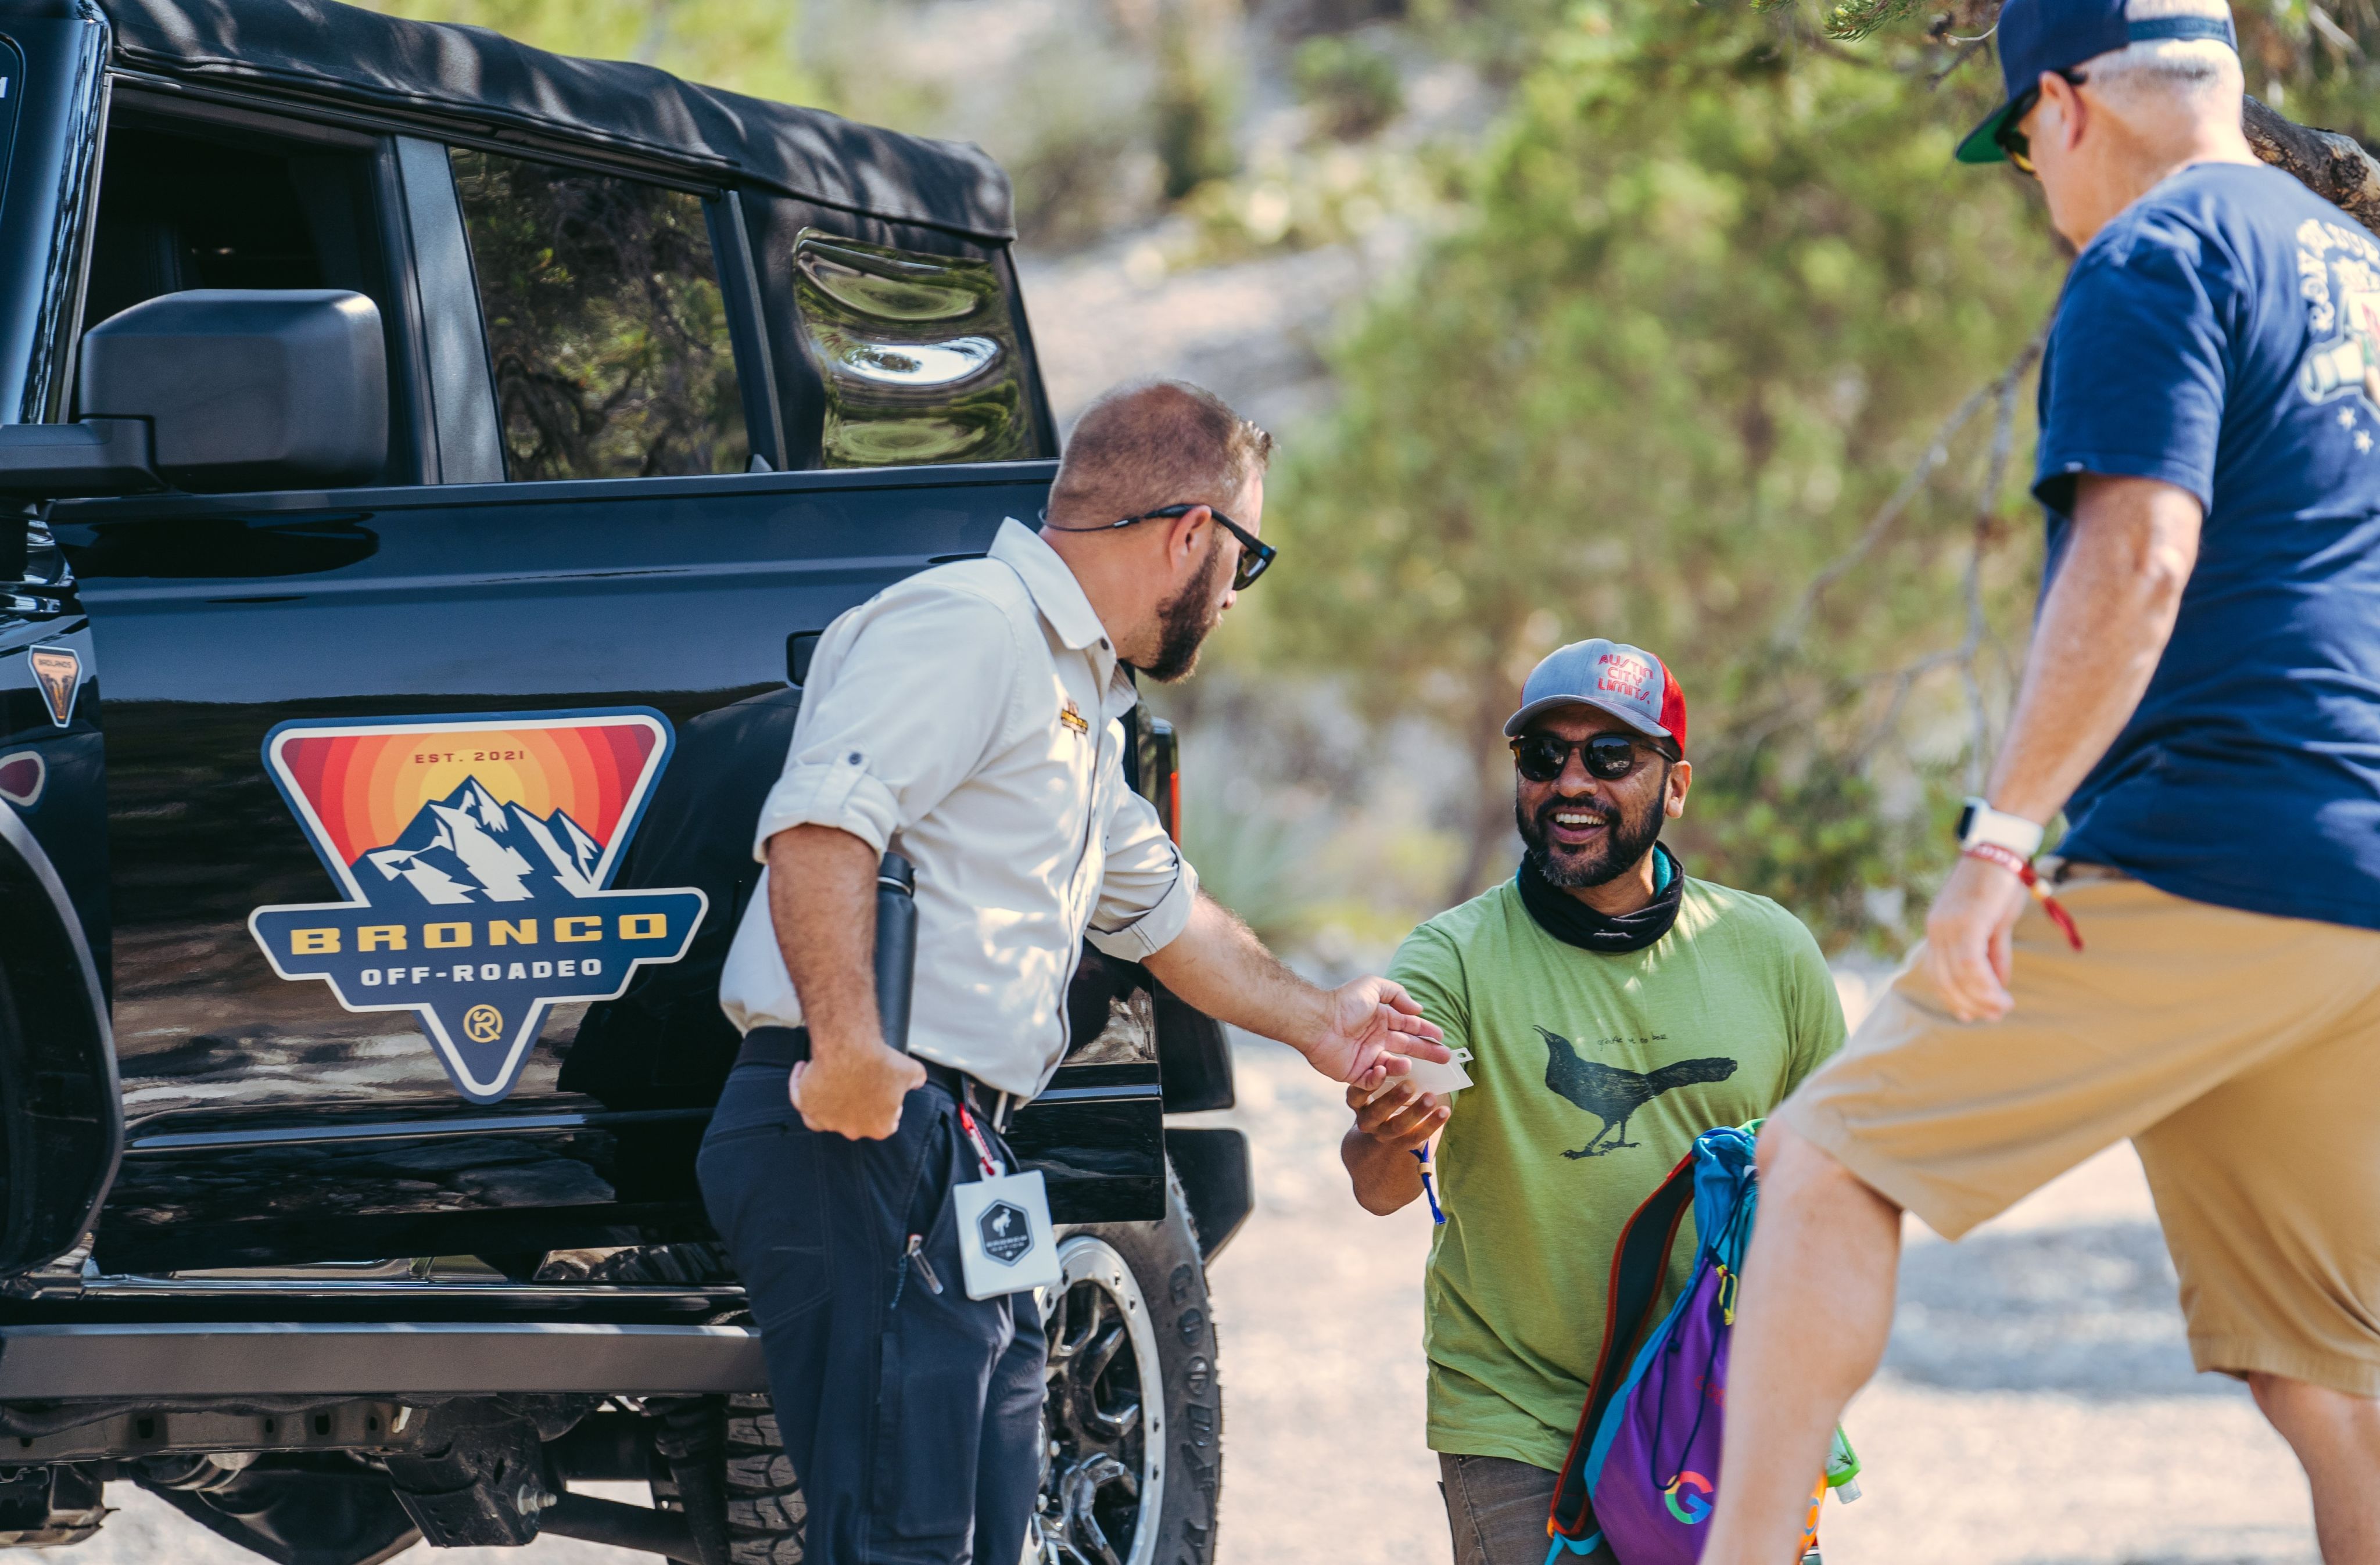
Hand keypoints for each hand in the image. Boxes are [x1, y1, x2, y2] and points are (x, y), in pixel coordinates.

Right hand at [789, 1037, 926, 1138]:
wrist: (850, 1050)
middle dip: (855, 1102)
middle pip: (853, 1120)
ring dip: (827, 1099)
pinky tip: (803, 1069)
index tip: (881, 1089)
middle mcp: (852, 1130)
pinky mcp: (806, 1105)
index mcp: (880, 1127)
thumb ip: (917, 1079)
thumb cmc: (880, 1062)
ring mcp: (827, 1120)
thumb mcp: (910, 1070)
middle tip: (856, 1080)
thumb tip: (918, 1081)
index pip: (884, 1123)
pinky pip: (799, 1099)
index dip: (884, 1105)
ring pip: (824, 1115)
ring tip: (829, 1079)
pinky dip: (799, 1085)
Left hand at [1304, 976, 1448, 1088]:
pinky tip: (1382, 1068)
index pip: (1410, 1027)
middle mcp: (1377, 1038)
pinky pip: (1372, 1080)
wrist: (1318, 1022)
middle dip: (1427, 1052)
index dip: (1426, 1032)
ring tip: (1406, 1064)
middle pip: (1408, 1047)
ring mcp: (1366, 1057)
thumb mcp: (1373, 987)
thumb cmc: (1345, 1002)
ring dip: (1403, 1066)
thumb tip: (1418, 1009)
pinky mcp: (1354, 1073)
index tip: (1442, 1037)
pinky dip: (1381, 1077)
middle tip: (1446, 1059)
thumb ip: (1397, 994)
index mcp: (1382, 1019)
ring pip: (1393, 1065)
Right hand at [1347, 1078, 1446, 1153]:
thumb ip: (1390, 1074)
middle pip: (1377, 1112)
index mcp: (1358, 1102)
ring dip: (1416, 1111)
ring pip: (1397, 1126)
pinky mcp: (1401, 1144)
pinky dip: (1432, 1124)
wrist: (1382, 1129)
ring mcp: (1383, 1134)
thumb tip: (1414, 1056)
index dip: (1369, 1083)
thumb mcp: (1381, 1085)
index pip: (1356, 1094)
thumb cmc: (1384, 1096)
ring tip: (1431, 1098)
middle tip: (1410, 1084)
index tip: (1382, 1068)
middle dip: (1394, 1098)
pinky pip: (1416, 1137)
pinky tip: (1444, 1112)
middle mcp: (1367, 1120)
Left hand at [1922, 854, 2030, 1022]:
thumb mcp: (1995, 926)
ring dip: (1981, 998)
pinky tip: (2002, 996)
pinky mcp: (1967, 922)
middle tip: (1993, 1016)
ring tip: (2003, 1009)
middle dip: (1968, 1003)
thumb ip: (1993, 954)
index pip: (1937, 972)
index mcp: (1937, 929)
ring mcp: (1949, 925)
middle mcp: (1937, 929)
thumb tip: (1998, 984)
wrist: (2001, 850)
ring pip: (1959, 976)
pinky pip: (1971, 964)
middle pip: (1945, 979)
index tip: (1969, 1015)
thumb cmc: (1999, 885)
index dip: (1952, 997)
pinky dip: (1986, 985)